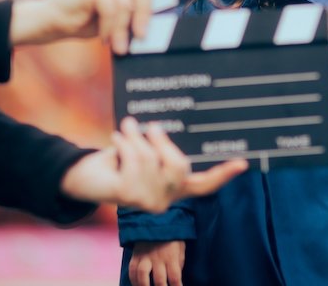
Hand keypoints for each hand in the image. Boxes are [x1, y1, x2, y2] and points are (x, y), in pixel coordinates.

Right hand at [10, 0, 194, 52]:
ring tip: (114, 44)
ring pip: (127, 1)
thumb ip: (135, 5)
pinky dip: (110, 28)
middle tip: (140, 37)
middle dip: (144, 14)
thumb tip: (164, 14)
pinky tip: (102, 37)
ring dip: (122, 28)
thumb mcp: (115, 12)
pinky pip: (113, 7)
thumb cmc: (84, 19)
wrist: (48, 22)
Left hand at [60, 117, 246, 211]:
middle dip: (162, 141)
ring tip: (126, 129)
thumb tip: (166, 128)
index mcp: (174, 189)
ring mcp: (147, 202)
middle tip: (149, 125)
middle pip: (179, 165)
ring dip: (135, 136)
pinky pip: (133, 158)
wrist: (83, 176)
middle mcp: (165, 201)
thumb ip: (160, 147)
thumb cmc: (119, 160)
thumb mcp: (145, 151)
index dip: (224, 175)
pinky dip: (124, 141)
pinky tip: (116, 139)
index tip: (243, 163)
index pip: (205, 185)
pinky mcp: (128, 197)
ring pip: (151, 157)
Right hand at [129, 241, 184, 285]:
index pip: (175, 277)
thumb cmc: (171, 236)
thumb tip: (176, 279)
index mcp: (171, 256)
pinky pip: (132, 271)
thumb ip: (179, 263)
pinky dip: (133, 281)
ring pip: (142, 276)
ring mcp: (145, 256)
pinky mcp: (135, 255)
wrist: (155, 220)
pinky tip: (137, 285)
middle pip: (159, 281)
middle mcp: (158, 257)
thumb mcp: (180, 247)